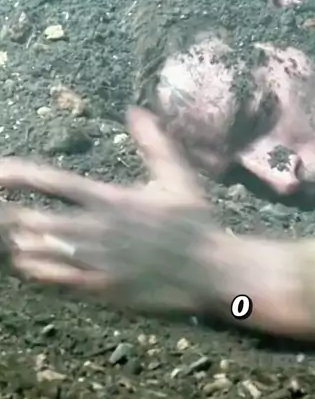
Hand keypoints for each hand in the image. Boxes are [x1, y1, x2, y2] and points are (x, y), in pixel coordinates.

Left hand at [0, 108, 227, 313]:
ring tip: (19, 238)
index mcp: (111, 199)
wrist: (211, 270)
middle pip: (36, 219)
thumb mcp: (178, 177)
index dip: (18, 176)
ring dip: (24, 243)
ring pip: (41, 251)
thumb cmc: (195, 223)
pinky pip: (56, 279)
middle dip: (15, 215)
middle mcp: (99, 228)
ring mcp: (98, 260)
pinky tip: (30, 264)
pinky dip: (38, 270)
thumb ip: (154, 144)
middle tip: (5, 211)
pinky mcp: (102, 287)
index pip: (52, 182)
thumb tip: (137, 111)